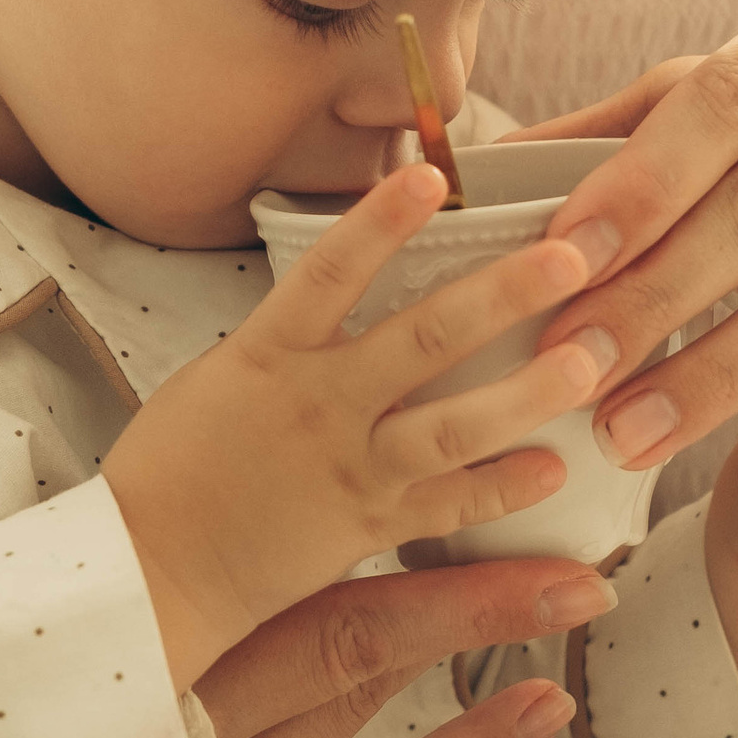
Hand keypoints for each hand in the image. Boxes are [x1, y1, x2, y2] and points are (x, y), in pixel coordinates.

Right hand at [102, 164, 605, 680]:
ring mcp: (350, 466)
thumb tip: (346, 283)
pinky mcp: (366, 525)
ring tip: (587, 361)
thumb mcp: (221, 373)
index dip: (380, 219)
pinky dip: (501, 487)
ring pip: (452, 425)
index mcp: (272, 353)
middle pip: (424, 338)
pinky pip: (447, 506)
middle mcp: (321, 403)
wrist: (149, 566)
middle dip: (504, 293)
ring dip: (526, 392)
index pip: (330, 270)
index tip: (432, 172)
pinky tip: (554, 467)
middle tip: (573, 256)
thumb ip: (292, 334)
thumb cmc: (174, 461)